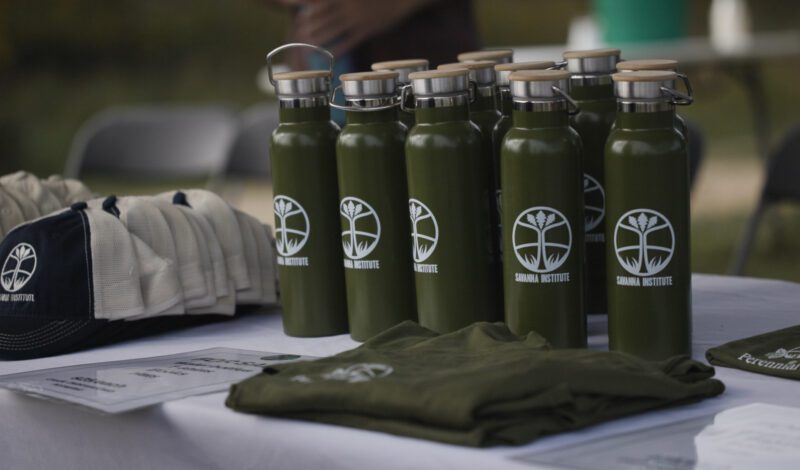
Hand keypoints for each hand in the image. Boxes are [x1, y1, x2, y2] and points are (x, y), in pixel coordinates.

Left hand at [289, 0, 434, 55]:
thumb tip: (322, 4)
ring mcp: (356, 20)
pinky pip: (348, 42)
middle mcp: (347, 6)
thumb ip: (340, 0)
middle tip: (298, 32)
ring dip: (318, 39)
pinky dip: (337, 49)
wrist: (400, 1)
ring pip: (332, 31)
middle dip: (308, 25)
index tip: (293, 11)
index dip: (302, 3)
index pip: (317, 0)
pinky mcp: (365, 31)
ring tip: (307, 45)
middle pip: (321, 17)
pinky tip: (329, 55)